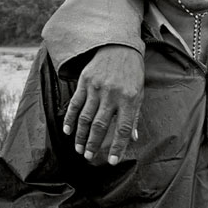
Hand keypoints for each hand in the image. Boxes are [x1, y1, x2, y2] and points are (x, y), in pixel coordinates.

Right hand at [62, 45, 143, 164]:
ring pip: (86, 118)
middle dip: (94, 145)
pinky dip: (70, 119)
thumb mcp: (139, 93)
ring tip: (79, 149)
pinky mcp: (85, 82)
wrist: (119, 46)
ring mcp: (97, 88)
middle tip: (89, 157)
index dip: (118, 147)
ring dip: (81, 136)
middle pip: (100, 126)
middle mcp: (112, 95)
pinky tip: (68, 132)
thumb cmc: (132, 73)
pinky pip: (75, 104)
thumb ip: (134, 116)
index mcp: (129, 99)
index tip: (112, 161)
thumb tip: (133, 138)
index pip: (123, 129)